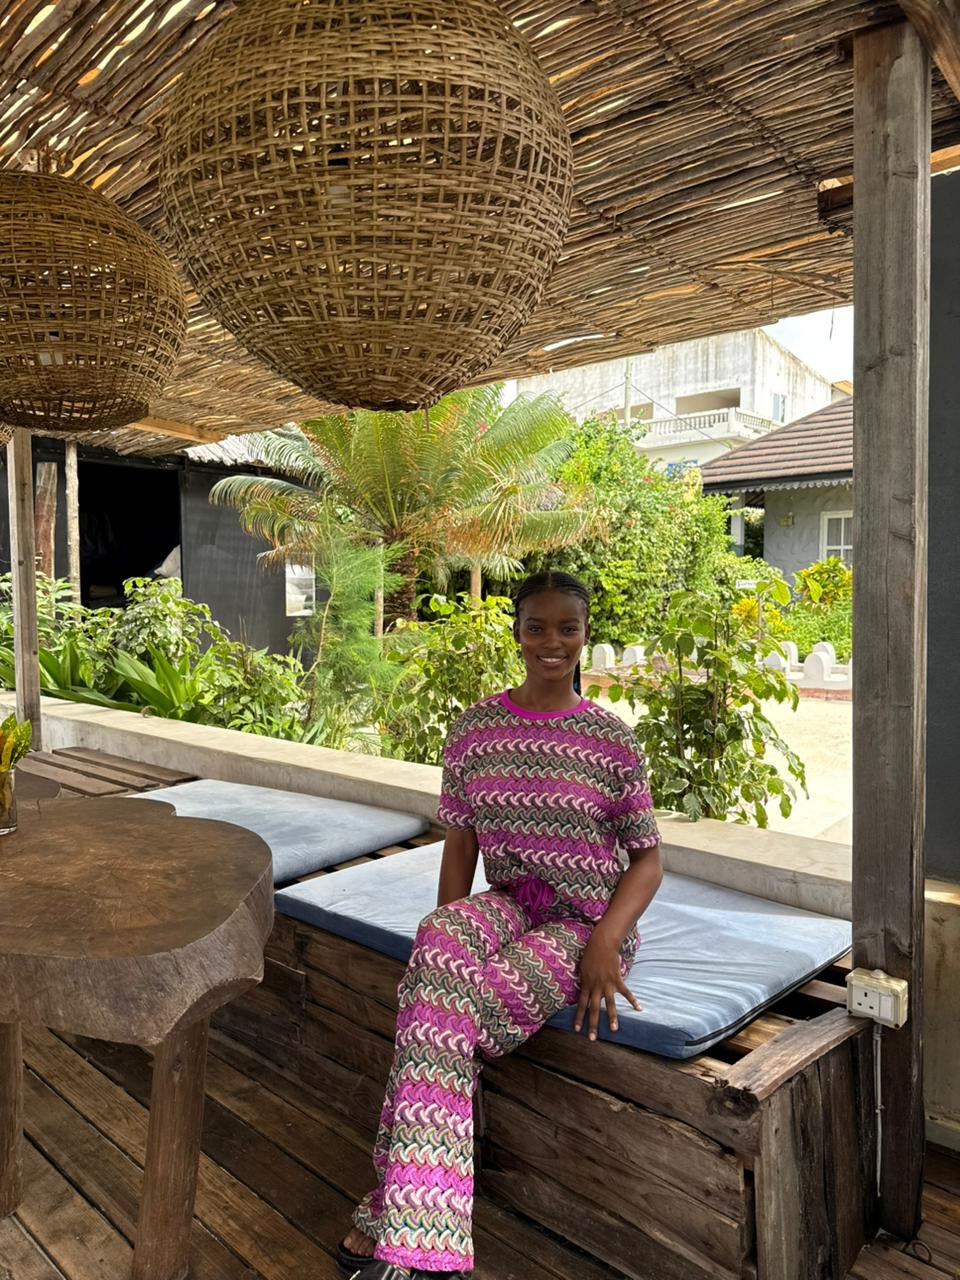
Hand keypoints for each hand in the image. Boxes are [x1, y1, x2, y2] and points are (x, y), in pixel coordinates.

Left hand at [574, 926, 641, 1042]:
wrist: (602, 944)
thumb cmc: (590, 955)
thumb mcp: (582, 969)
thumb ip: (584, 981)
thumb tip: (583, 991)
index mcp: (586, 985)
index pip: (582, 1005)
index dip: (579, 1017)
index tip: (577, 1030)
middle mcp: (596, 987)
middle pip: (594, 1009)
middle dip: (593, 1024)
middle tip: (592, 1038)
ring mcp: (607, 984)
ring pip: (610, 1004)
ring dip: (612, 1017)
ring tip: (614, 1029)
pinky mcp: (617, 980)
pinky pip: (626, 992)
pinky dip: (632, 1000)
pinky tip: (638, 1008)